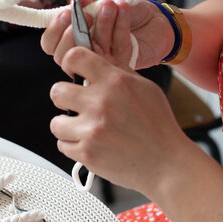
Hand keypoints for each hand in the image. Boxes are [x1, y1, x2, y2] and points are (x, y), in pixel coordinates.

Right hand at [41, 0, 174, 70]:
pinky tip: (125, 12)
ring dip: (100, 26)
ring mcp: (100, 63)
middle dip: (71, 34)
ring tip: (112, 6)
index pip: (50, 43)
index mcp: (72, 37)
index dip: (54, 30)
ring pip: (88, 54)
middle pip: (60, 56)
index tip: (67, 12)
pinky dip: (120, 28)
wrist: (156, 21)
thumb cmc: (126, 11)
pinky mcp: (119, 67)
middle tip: (89, 14)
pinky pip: (115, 53)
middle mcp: (83, 53)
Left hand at [49, 47, 188, 192]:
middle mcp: (101, 103)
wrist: (167, 164)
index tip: (71, 73)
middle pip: (57, 92)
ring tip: (84, 130)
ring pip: (56, 123)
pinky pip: (63, 146)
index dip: (69, 64)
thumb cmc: (158, 127)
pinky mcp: (87, 154)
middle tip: (76, 107)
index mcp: (115, 82)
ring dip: (67, 127)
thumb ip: (118, 72)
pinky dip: (74, 147)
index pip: (74, 57)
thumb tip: (97, 59)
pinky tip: (91, 145)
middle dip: (64, 99)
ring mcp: (92, 130)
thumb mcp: (146, 88)